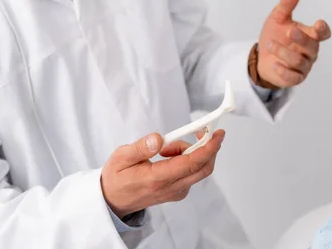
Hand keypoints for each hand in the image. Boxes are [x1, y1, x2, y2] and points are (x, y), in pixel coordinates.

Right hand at [101, 130, 224, 217]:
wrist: (113, 201)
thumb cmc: (116, 177)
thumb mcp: (120, 157)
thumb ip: (141, 147)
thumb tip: (158, 138)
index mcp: (157, 179)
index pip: (191, 163)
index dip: (209, 147)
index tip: (217, 134)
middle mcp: (171, 188)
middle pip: (203, 168)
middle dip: (208, 147)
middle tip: (199, 131)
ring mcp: (176, 192)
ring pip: (198, 169)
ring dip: (191, 151)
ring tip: (165, 148)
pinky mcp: (177, 192)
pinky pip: (191, 172)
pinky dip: (187, 159)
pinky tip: (167, 156)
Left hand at [256, 0, 330, 87]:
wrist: (261, 57)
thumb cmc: (275, 36)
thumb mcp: (277, 19)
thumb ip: (287, 5)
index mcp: (309, 35)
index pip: (323, 33)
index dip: (323, 30)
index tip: (318, 25)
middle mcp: (310, 51)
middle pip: (312, 46)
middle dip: (302, 39)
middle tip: (290, 31)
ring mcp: (304, 66)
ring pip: (299, 61)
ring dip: (284, 52)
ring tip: (270, 45)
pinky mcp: (295, 78)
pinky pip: (293, 77)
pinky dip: (283, 70)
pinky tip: (274, 64)